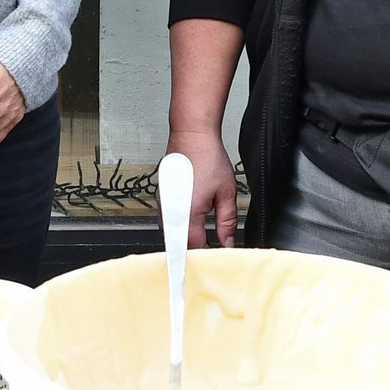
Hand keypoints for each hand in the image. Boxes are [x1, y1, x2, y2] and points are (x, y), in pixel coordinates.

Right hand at [170, 127, 238, 245]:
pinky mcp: (161, 198)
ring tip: (202, 237)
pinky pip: (167, 221)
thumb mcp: (226, 193)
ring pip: (171, 234)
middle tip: (211, 248)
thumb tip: (228, 242)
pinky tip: (191, 222)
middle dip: (195, 250)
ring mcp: (163, 205)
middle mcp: (171, 212)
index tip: (218, 253)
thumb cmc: (207, 158)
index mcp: (187, 213)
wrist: (192, 136)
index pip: (195, 246)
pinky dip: (178, 226)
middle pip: (180, 244)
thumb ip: (227, 222)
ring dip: (185, 239)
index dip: (208, 253)